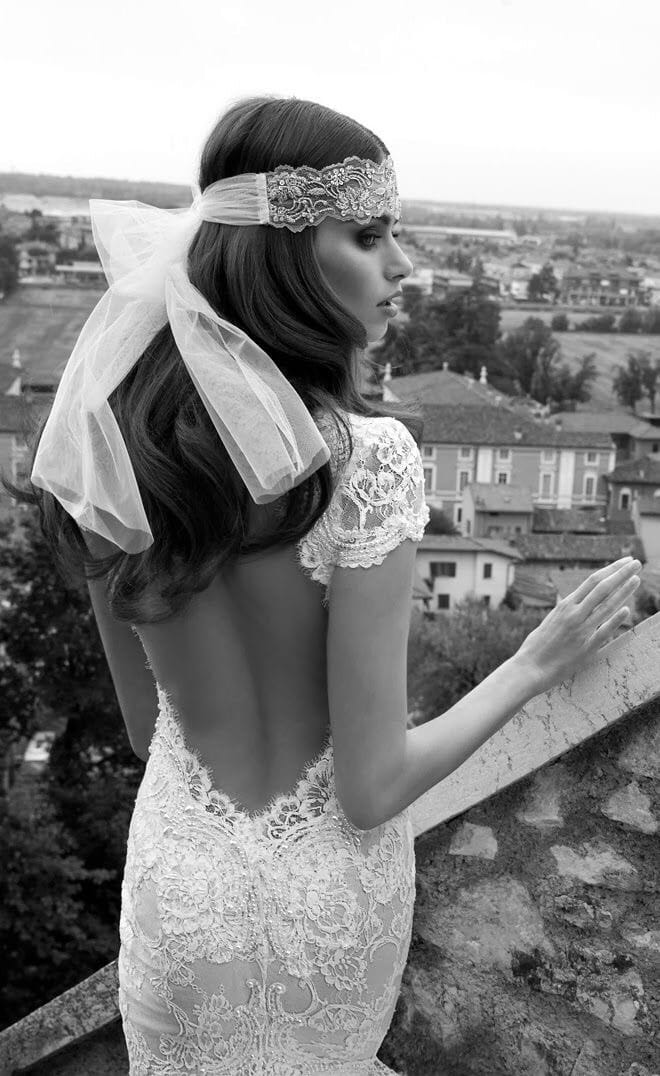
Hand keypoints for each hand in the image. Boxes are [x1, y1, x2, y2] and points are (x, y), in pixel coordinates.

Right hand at [514, 557, 640, 693]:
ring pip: (606, 606)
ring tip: (637, 579)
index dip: (611, 569)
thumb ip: (565, 611)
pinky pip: (603, 632)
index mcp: (565, 606)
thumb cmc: (537, 646)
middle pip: (602, 588)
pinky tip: (626, 610)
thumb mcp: (551, 621)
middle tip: (636, 563)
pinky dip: (615, 620)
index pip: (593, 581)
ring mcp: (580, 631)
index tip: (625, 561)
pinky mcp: (585, 649)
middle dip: (621, 574)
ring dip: (624, 592)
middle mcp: (573, 614)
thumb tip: (573, 601)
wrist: (529, 668)